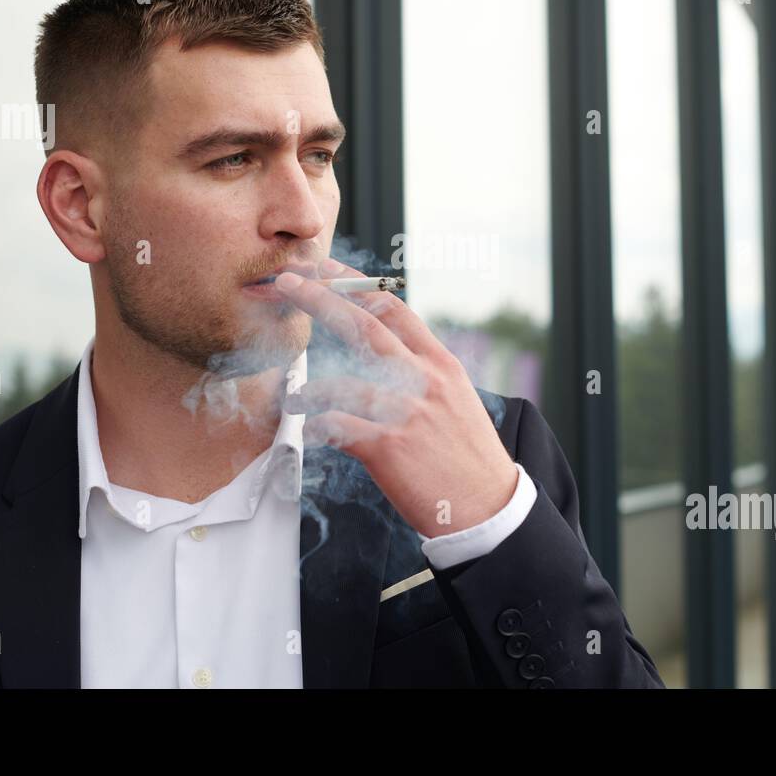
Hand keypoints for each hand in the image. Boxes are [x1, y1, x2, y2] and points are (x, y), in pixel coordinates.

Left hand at [276, 258, 518, 538]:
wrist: (488, 506)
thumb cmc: (468, 457)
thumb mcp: (456, 400)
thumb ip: (423, 374)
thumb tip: (386, 355)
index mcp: (440, 364)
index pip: (394, 309)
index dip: (355, 285)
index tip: (327, 270)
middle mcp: (424, 380)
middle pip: (365, 326)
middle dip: (320, 298)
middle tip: (287, 283)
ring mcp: (407, 412)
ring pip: (342, 383)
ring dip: (309, 389)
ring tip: (294, 398)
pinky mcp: (389, 447)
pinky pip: (337, 427)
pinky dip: (317, 427)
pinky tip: (310, 431)